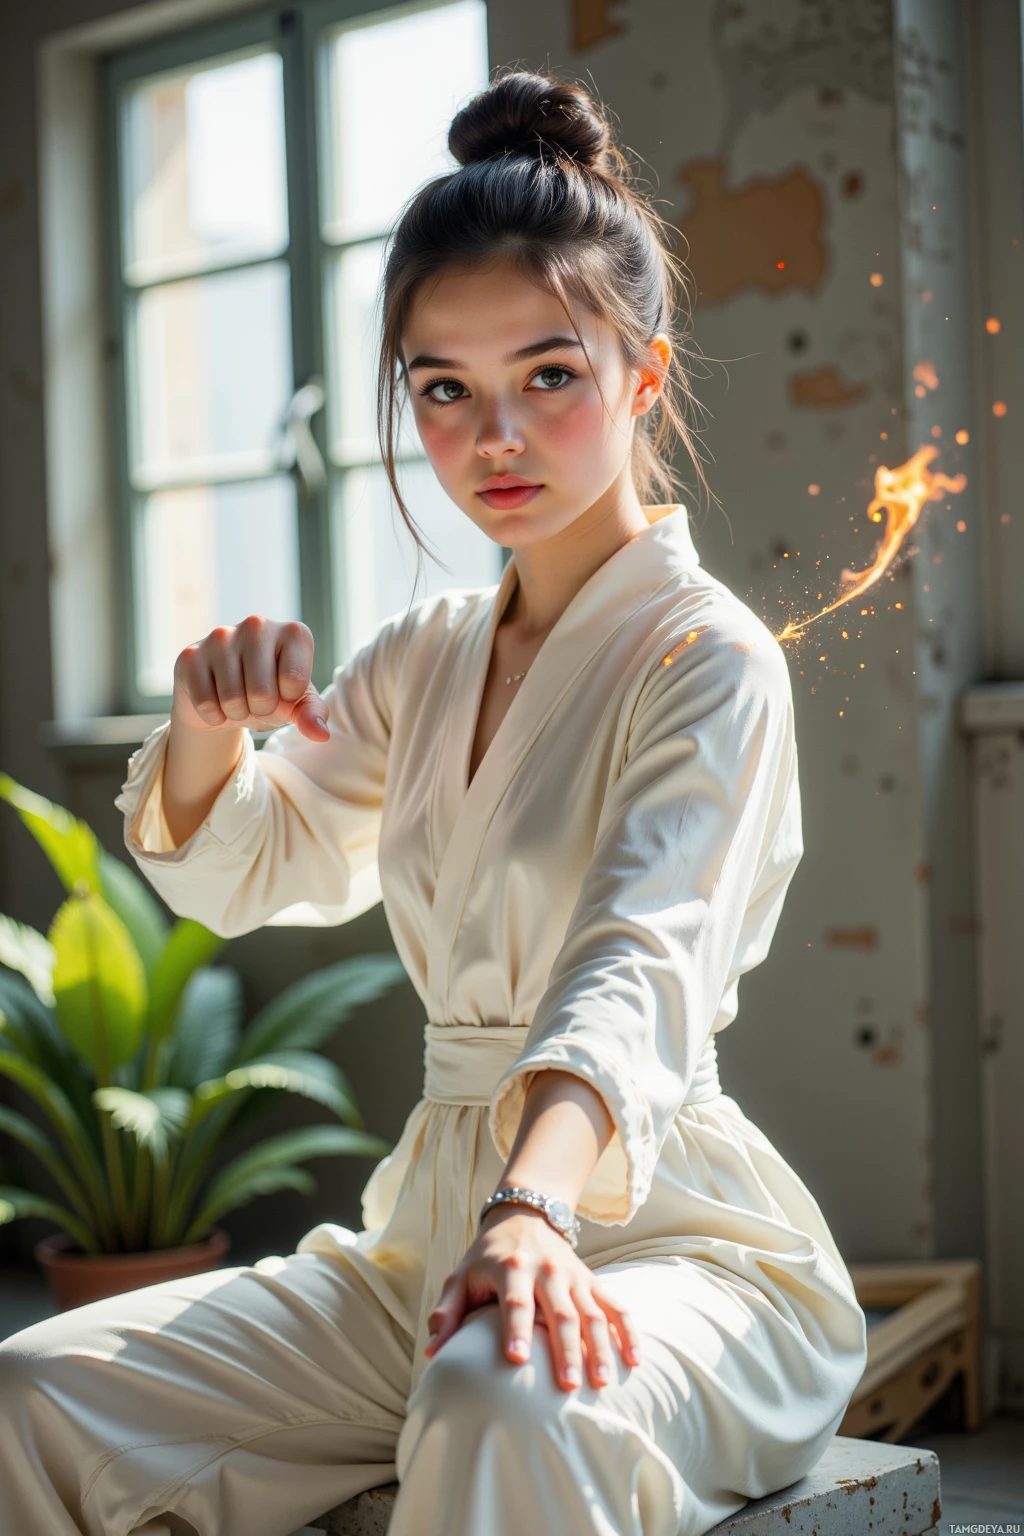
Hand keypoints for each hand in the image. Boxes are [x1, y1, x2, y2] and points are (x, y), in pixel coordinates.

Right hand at [172, 615, 329, 742]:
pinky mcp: (191, 655)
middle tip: (256, 699)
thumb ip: (312, 715)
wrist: (226, 698)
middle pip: (262, 694)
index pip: (293, 683)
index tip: (282, 690)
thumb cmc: (271, 694)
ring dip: (237, 713)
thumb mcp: (297, 704)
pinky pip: (205, 704)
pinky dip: (213, 715)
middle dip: (261, 710)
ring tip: (237, 699)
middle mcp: (257, 625)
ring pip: (232, 700)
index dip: (287, 700)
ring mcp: (221, 636)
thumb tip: (321, 734)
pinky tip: (215, 699)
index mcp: (293, 633)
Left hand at [424, 1205, 640, 1390]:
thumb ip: (446, 1312)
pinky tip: (634, 1360)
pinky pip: (615, 1306)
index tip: (516, 1359)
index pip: (515, 1300)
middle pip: (559, 1311)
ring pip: (591, 1311)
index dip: (515, 1328)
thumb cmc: (486, 1256)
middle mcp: (547, 1270)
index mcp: (511, 1266)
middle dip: (564, 1348)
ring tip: (600, 1382)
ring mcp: (573, 1276)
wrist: (525, 1215)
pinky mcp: (591, 1281)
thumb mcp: (461, 1276)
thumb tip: (433, 1351)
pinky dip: (627, 1331)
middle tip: (566, 1385)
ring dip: (598, 1347)